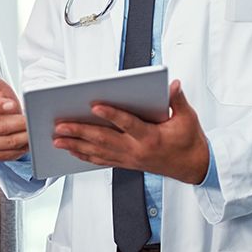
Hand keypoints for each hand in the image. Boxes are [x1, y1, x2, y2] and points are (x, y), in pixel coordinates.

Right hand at [0, 67, 28, 160]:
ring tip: (34, 128)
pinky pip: (10, 153)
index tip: (13, 104)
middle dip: (17, 122)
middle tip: (31, 118)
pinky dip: (22, 147)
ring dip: (23, 135)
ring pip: (7, 142)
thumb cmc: (0, 97)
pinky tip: (30, 138)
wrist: (5, 115)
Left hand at [52, 80, 208, 183]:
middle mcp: (136, 150)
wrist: (194, 167)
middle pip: (104, 140)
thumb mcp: (187, 118)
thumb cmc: (189, 141)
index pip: (127, 124)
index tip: (94, 105)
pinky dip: (84, 155)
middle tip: (61, 125)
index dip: (111, 114)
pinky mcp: (126, 163)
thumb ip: (177, 99)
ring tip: (57, 138)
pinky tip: (72, 150)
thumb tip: (172, 84)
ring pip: (98, 152)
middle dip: (80, 131)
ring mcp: (129, 159)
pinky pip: (102, 160)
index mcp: (151, 137)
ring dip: (76, 144)